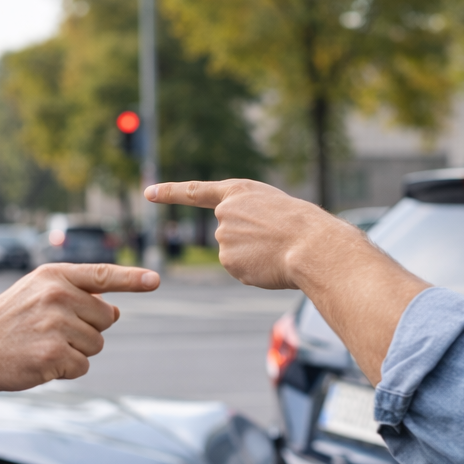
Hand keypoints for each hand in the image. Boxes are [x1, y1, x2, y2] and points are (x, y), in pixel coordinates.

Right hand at [0, 263, 159, 391]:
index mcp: (54, 276)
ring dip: (76, 352)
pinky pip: (82, 366)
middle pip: (107, 318)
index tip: (155, 280)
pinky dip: (66, 370)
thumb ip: (77, 296)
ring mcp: (55, 325)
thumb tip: (117, 310)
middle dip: (88, 329)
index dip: (132, 279)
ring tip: (42, 345)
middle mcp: (57, 296)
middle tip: (51, 331)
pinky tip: (41, 362)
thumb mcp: (36, 294)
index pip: (102, 275)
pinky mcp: (53, 355)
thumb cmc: (8, 322)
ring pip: (96, 345)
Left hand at [147, 177, 428, 385]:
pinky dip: (255, 272)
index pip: (195, 191)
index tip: (148, 193)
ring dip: (253, 258)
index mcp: (239, 191)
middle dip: (247, 242)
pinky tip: (272, 265)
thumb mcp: (276, 208)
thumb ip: (251, 219)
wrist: (315, 245)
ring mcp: (224, 238)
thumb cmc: (306, 226)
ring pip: (233, 255)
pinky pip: (240, 271)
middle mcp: (224, 212)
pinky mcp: (228, 262)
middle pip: (227, 234)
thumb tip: (238, 248)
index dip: (171, 192)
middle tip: (276, 241)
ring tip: (277, 252)